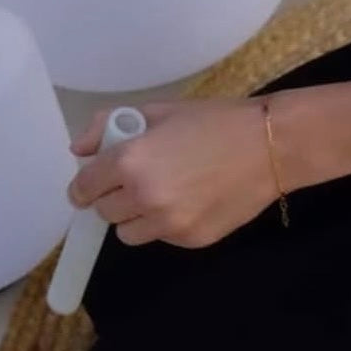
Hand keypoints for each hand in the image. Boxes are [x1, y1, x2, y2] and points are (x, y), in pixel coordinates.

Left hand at [69, 99, 276, 247]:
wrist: (271, 147)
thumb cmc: (216, 122)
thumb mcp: (160, 111)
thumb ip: (108, 126)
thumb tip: (78, 151)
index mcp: (130, 162)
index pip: (83, 188)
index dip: (84, 186)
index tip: (92, 185)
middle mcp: (144, 198)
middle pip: (104, 213)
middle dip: (113, 198)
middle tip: (136, 182)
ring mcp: (169, 224)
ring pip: (128, 234)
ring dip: (136, 217)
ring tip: (163, 195)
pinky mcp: (192, 239)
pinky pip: (162, 238)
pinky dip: (166, 225)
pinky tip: (191, 202)